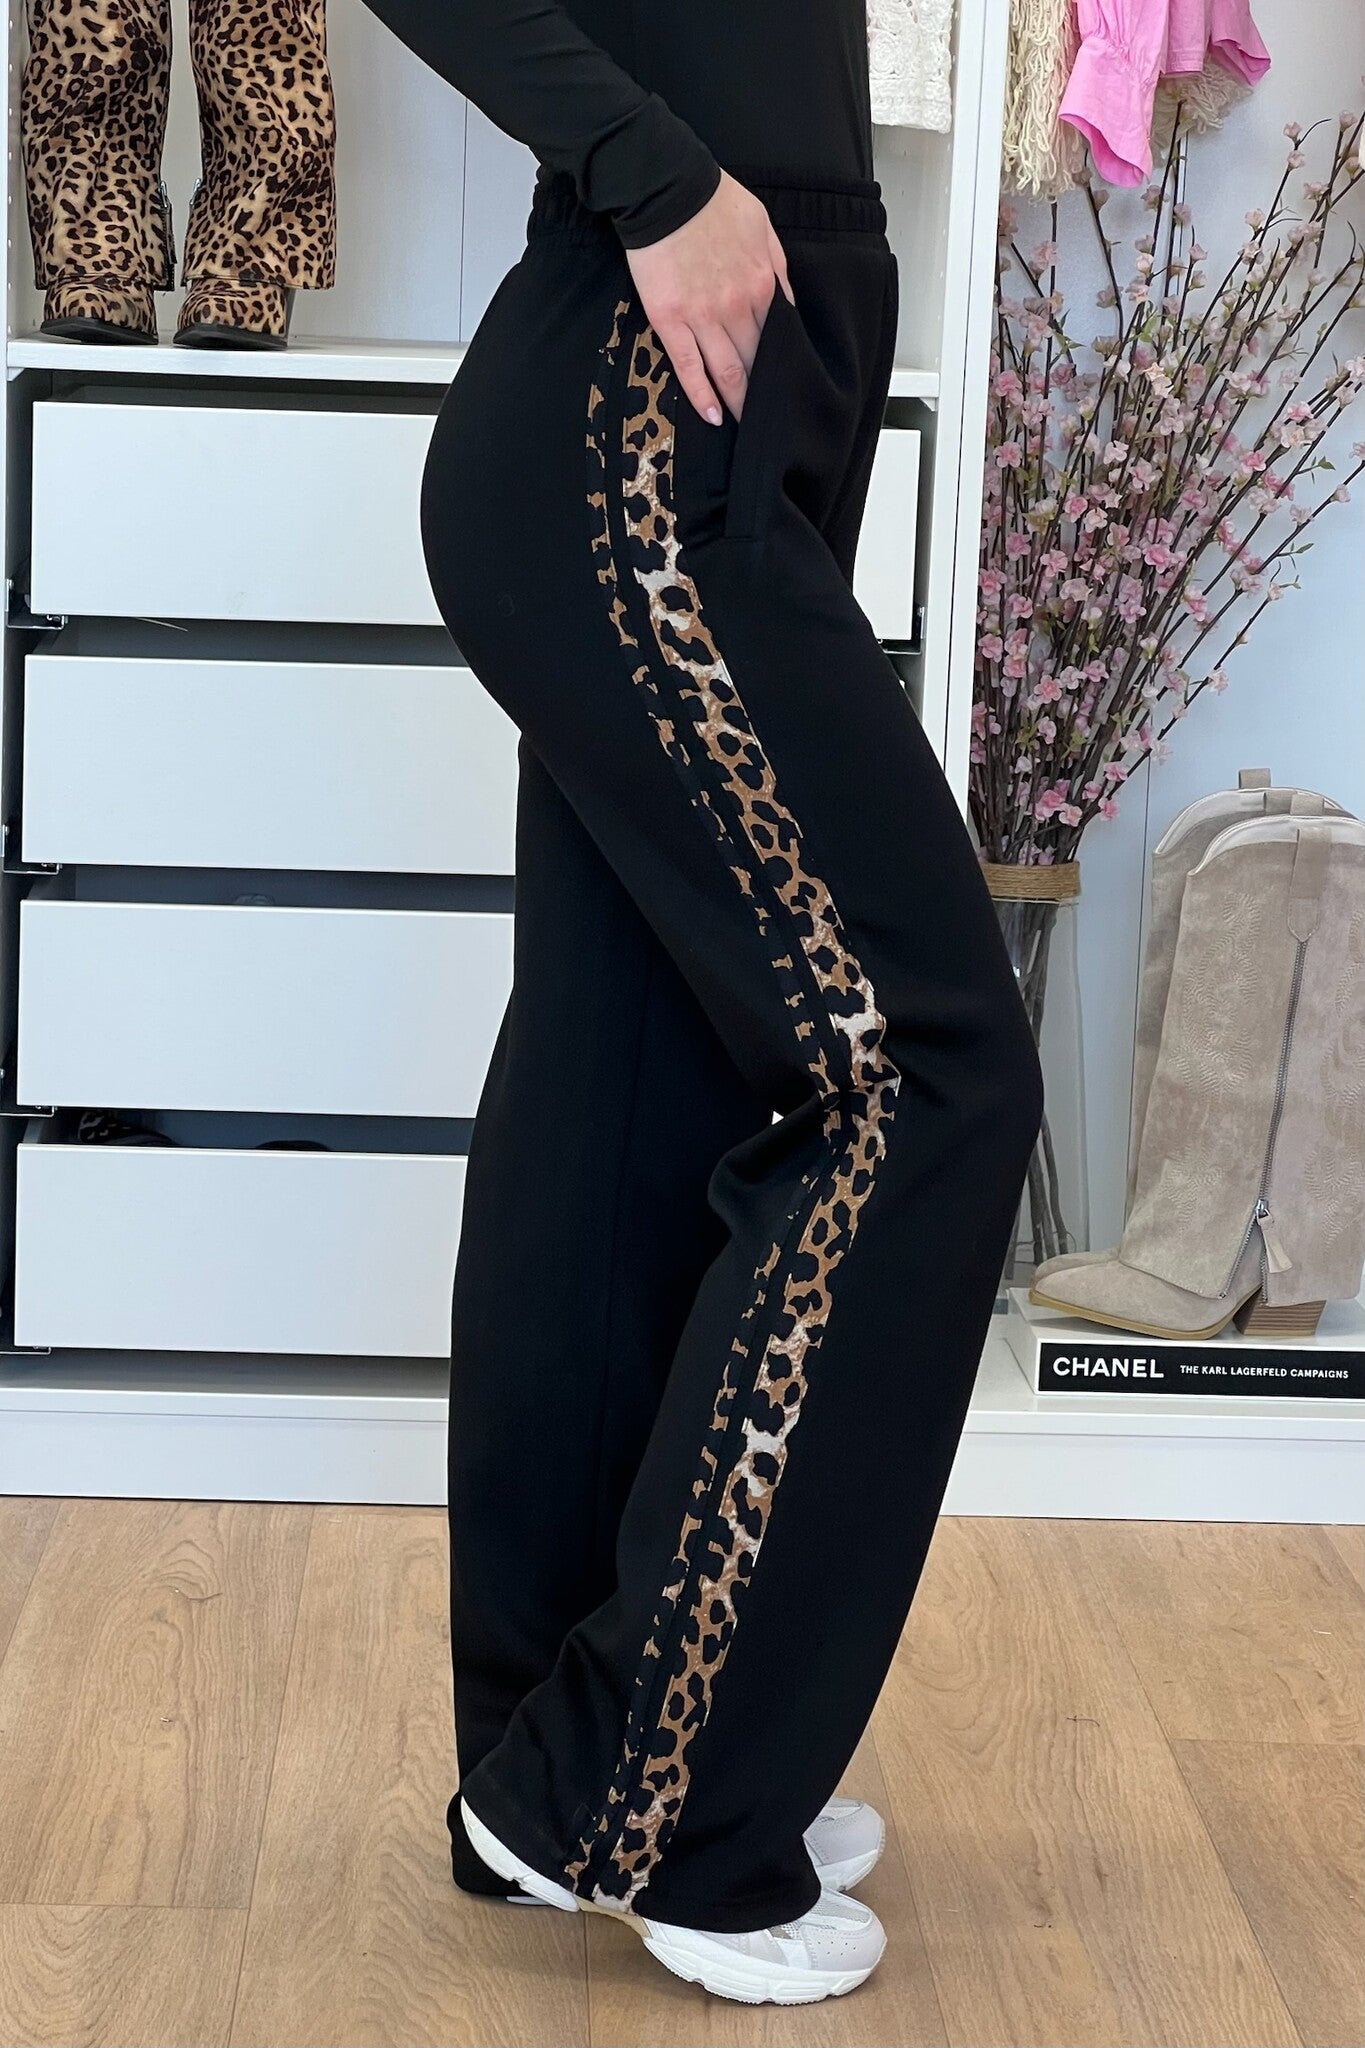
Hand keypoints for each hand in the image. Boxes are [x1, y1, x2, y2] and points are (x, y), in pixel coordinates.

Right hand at [625, 170, 794, 425]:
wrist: (664, 186)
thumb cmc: (712, 201)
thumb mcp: (761, 226)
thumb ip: (778, 267)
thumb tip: (789, 305)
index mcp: (764, 283)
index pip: (780, 337)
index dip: (785, 366)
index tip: (790, 389)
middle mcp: (737, 306)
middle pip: (758, 361)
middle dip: (765, 393)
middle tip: (773, 421)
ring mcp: (703, 316)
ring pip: (728, 371)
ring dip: (739, 402)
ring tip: (746, 428)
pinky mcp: (670, 319)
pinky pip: (689, 366)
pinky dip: (702, 396)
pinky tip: (714, 418)